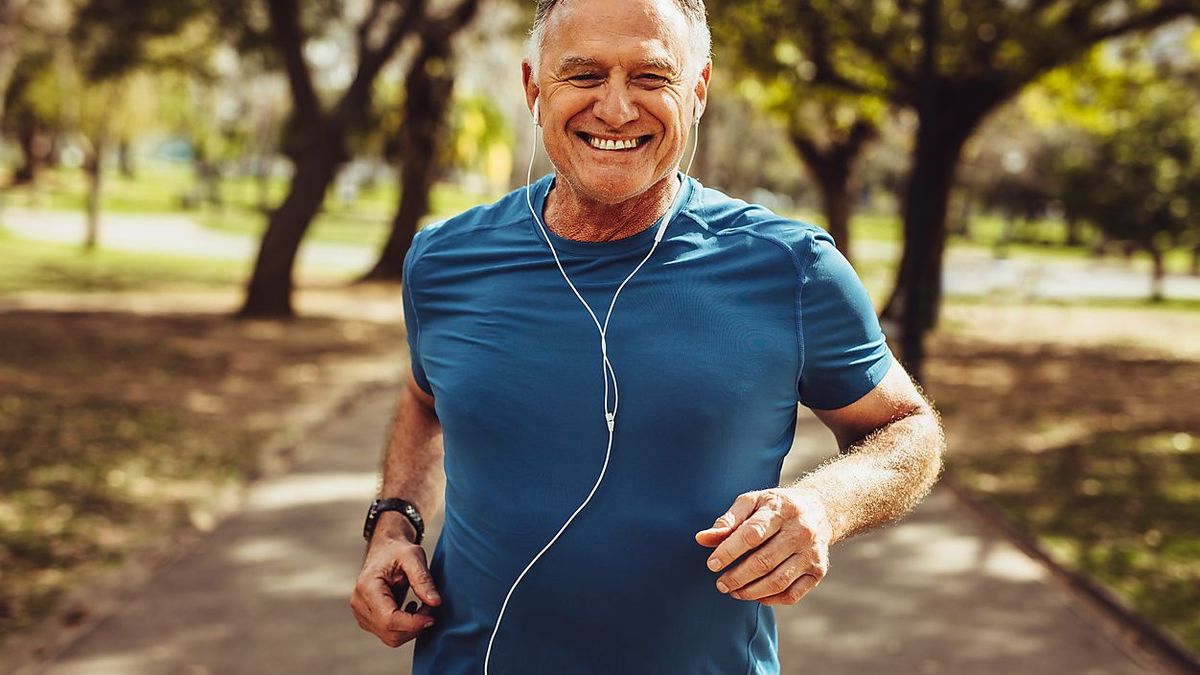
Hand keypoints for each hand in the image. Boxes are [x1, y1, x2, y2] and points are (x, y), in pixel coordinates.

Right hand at [350, 535, 441, 646]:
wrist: (385, 548)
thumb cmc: (398, 549)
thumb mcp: (414, 556)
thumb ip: (423, 579)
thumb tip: (436, 602)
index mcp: (367, 587)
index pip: (389, 620)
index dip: (413, 623)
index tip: (432, 617)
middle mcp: (359, 603)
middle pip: (389, 633)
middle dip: (415, 625)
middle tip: (430, 605)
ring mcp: (361, 613)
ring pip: (390, 637)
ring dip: (411, 627)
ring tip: (422, 605)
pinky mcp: (367, 618)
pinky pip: (388, 634)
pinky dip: (405, 627)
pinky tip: (410, 608)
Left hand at [694, 488, 832, 604]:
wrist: (819, 510)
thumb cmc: (776, 507)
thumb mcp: (751, 503)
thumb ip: (727, 521)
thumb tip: (701, 539)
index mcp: (780, 510)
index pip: (752, 534)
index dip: (729, 552)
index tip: (712, 564)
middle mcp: (800, 531)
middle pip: (764, 562)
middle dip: (737, 577)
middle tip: (721, 584)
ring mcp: (812, 553)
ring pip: (778, 581)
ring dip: (751, 592)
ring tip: (734, 592)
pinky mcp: (818, 571)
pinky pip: (792, 594)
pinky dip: (771, 600)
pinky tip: (756, 595)